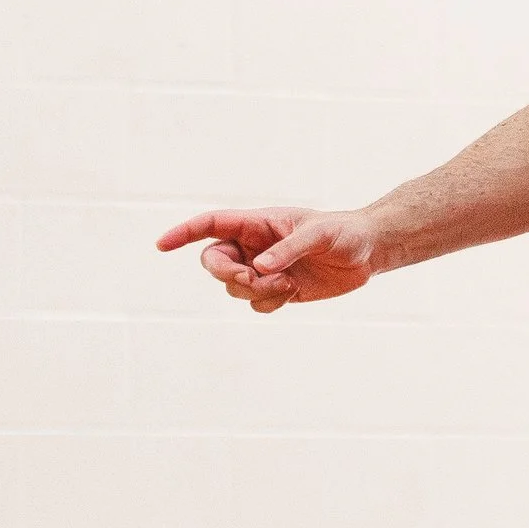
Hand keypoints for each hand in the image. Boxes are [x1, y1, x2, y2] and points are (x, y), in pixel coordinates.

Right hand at [155, 207, 379, 312]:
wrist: (367, 253)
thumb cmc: (344, 233)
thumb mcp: (320, 234)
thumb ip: (288, 249)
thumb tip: (258, 268)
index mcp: (258, 223)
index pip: (211, 224)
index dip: (183, 233)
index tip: (161, 245)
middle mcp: (254, 246)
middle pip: (213, 262)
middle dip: (224, 274)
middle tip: (251, 278)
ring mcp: (264, 269)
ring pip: (234, 287)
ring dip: (255, 291)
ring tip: (288, 284)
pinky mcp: (277, 290)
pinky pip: (255, 304)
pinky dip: (268, 303)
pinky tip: (293, 293)